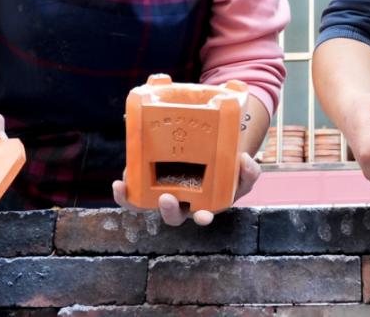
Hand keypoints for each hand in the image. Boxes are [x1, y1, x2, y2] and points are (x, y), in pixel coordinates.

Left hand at [112, 151, 261, 225]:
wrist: (209, 151)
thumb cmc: (226, 169)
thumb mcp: (242, 172)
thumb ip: (249, 170)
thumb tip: (245, 161)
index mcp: (205, 204)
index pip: (203, 216)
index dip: (203, 217)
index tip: (204, 216)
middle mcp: (183, 204)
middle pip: (173, 216)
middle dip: (169, 210)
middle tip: (167, 198)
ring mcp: (163, 194)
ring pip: (146, 206)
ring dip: (135, 202)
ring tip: (126, 187)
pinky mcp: (148, 184)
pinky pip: (133, 193)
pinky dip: (125, 191)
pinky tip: (120, 182)